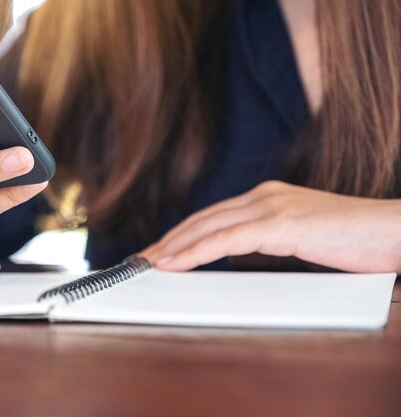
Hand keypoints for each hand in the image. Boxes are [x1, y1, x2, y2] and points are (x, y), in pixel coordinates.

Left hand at [141, 181, 400, 272]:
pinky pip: (226, 241)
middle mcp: (263, 196)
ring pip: (207, 228)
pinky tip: (175, 263)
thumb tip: (239, 257)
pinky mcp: (281, 223)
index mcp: (266, 198)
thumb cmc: (352, 241)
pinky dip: (196, 252)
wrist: (394, 231)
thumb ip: (266, 243)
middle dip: (168, 240)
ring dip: (173, 247)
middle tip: (142, 258)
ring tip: (148, 263)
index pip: (212, 216)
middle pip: (202, 219)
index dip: (181, 234)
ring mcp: (271, 206)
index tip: (160, 250)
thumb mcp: (299, 241)